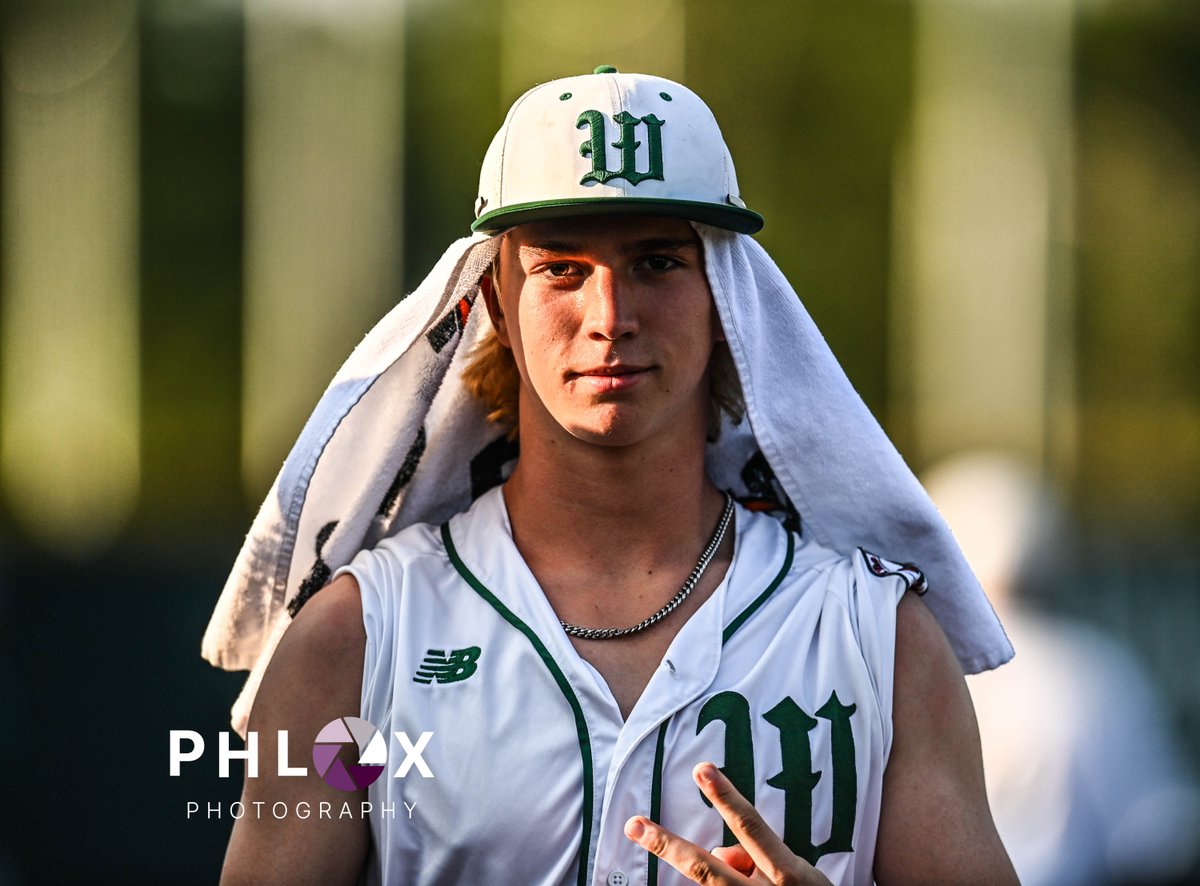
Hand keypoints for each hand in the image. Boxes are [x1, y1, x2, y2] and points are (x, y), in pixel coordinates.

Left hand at [624, 762, 832, 884]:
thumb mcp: (797, 873)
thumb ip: (759, 858)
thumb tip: (720, 852)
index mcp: (788, 875)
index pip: (751, 828)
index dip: (725, 797)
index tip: (701, 769)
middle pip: (705, 867)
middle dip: (666, 844)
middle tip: (633, 824)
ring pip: (707, 882)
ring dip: (709, 868)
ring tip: (726, 864)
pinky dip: (721, 880)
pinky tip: (742, 875)